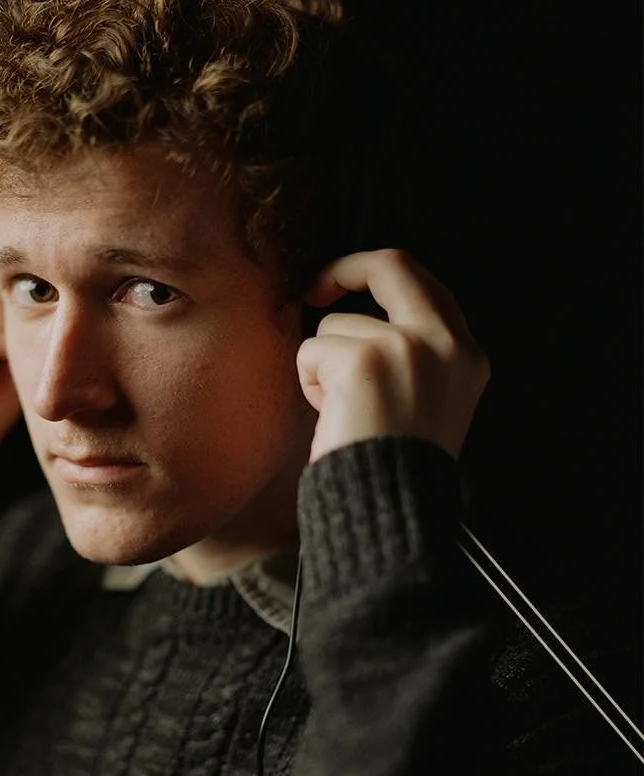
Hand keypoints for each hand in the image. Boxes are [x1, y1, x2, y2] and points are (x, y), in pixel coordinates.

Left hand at [296, 248, 490, 463]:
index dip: (377, 273)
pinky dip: (309, 382)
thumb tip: (360, 314)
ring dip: (323, 365)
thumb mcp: (428, 401)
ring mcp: (407, 347)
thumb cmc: (396, 466)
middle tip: (313, 290)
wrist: (393, 509)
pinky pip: (312, 351)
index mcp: (467, 355)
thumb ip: (413, 353)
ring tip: (342, 411)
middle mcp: (446, 343)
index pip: (425, 284)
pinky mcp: (365, 361)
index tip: (343, 286)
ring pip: (335, 324)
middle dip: (345, 269)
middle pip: (392, 266)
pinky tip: (331, 416)